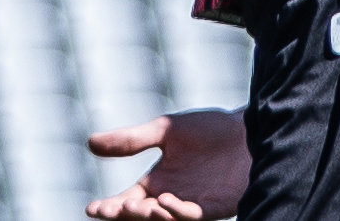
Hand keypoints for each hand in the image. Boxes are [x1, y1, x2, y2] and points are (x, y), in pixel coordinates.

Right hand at [86, 109, 248, 220]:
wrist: (249, 128)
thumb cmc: (210, 130)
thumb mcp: (165, 130)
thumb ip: (132, 140)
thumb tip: (90, 143)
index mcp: (158, 183)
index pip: (127, 201)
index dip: (109, 207)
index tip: (91, 209)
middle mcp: (173, 198)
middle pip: (142, 214)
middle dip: (126, 214)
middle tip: (113, 208)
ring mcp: (194, 205)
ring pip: (166, 219)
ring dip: (150, 215)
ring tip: (137, 206)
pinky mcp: (217, 206)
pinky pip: (195, 216)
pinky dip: (179, 211)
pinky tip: (166, 200)